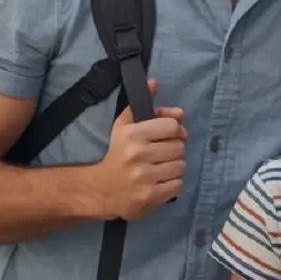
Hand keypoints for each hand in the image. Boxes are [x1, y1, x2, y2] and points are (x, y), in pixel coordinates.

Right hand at [87, 79, 186, 219]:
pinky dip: (172, 183)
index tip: (169, 135)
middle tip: (163, 153)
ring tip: (162, 167)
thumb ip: (141, 105)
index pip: (172, 126)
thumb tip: (155, 83)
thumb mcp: (123, 126)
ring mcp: (145, 177)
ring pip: (181, 166)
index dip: (174, 130)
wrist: (100, 189)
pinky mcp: (150, 196)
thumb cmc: (116, 154)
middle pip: (179, 147)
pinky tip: (160, 181)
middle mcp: (139, 155)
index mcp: (133, 135)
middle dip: (174, 149)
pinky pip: (178, 184)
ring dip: (175, 166)